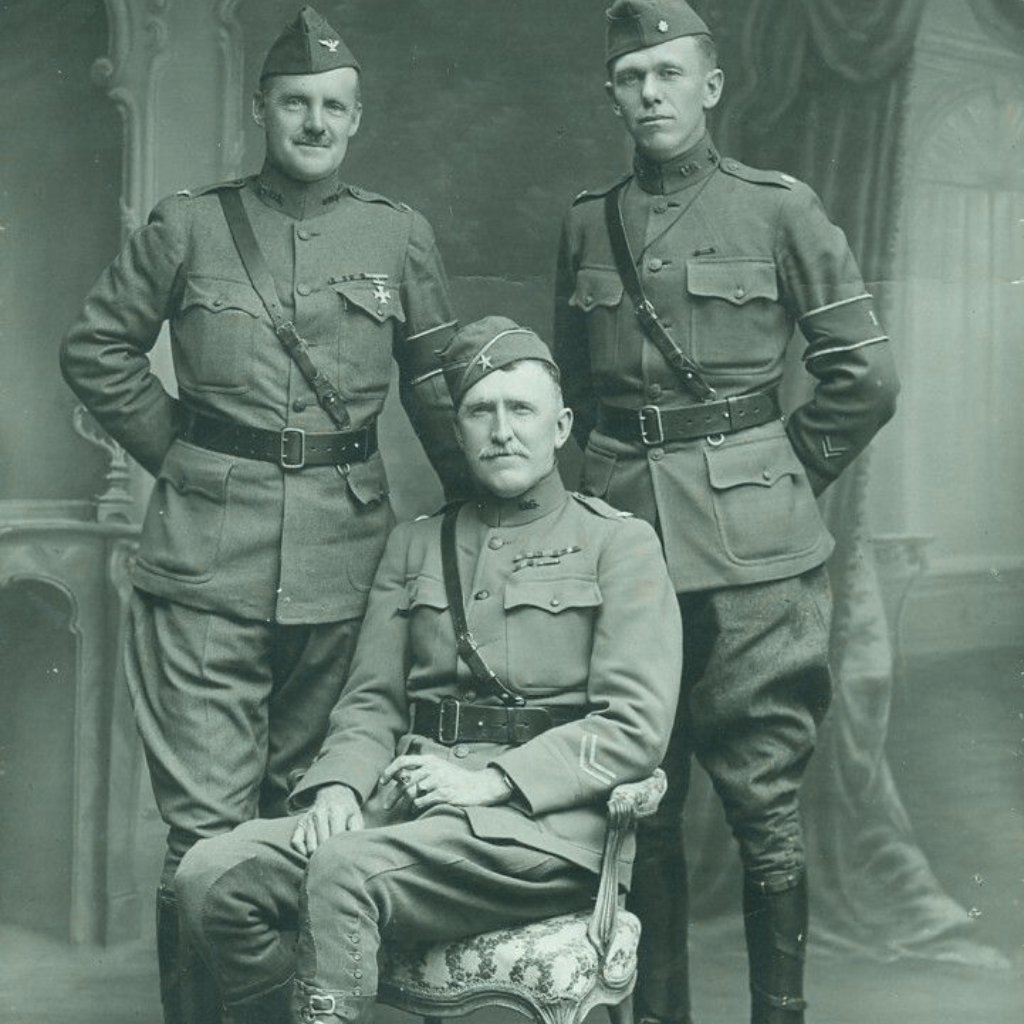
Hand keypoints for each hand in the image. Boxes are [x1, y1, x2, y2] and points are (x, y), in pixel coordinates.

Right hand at [290, 784, 362, 856]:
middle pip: (322, 844)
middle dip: (329, 855)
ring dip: (317, 855)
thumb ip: (356, 830)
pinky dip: (301, 850)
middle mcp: (320, 814)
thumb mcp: (356, 816)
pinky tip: (310, 854)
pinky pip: (296, 841)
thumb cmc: (347, 811)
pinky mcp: (300, 823)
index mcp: (336, 812)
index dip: (340, 851)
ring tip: (326, 858)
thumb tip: (355, 846)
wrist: (333, 794)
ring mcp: (309, 819)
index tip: (344, 858)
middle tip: (336, 861)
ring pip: (310, 846)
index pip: (336, 838)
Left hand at [379, 755, 511, 813]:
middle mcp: (433, 768)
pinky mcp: (444, 793)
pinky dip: (416, 807)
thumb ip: (421, 770)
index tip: (382, 783)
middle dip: (393, 795)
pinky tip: (417, 810)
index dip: (389, 771)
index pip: (402, 761)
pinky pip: (422, 802)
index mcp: (429, 760)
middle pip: (404, 780)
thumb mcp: (439, 768)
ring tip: (406, 810)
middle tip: (386, 807)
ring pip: (412, 792)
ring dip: (406, 803)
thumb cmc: (455, 779)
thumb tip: (398, 778)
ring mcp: (438, 780)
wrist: (478, 786)